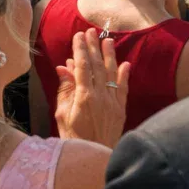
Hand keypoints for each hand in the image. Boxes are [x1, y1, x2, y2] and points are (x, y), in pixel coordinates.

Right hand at [53, 30, 128, 147]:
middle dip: (94, 47)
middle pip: (97, 66)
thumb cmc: (73, 138)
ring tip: (108, 40)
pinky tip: (125, 64)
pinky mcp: (120, 111)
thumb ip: (65, 89)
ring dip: (110, 56)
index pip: (82, 67)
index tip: (78, 36)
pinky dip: (124, 76)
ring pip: (112, 74)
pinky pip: (123, 89)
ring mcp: (113, 103)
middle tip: (91, 31)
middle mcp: (101, 97)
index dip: (80, 50)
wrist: (94, 157)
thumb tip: (64, 68)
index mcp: (84, 97)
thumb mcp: (62, 113)